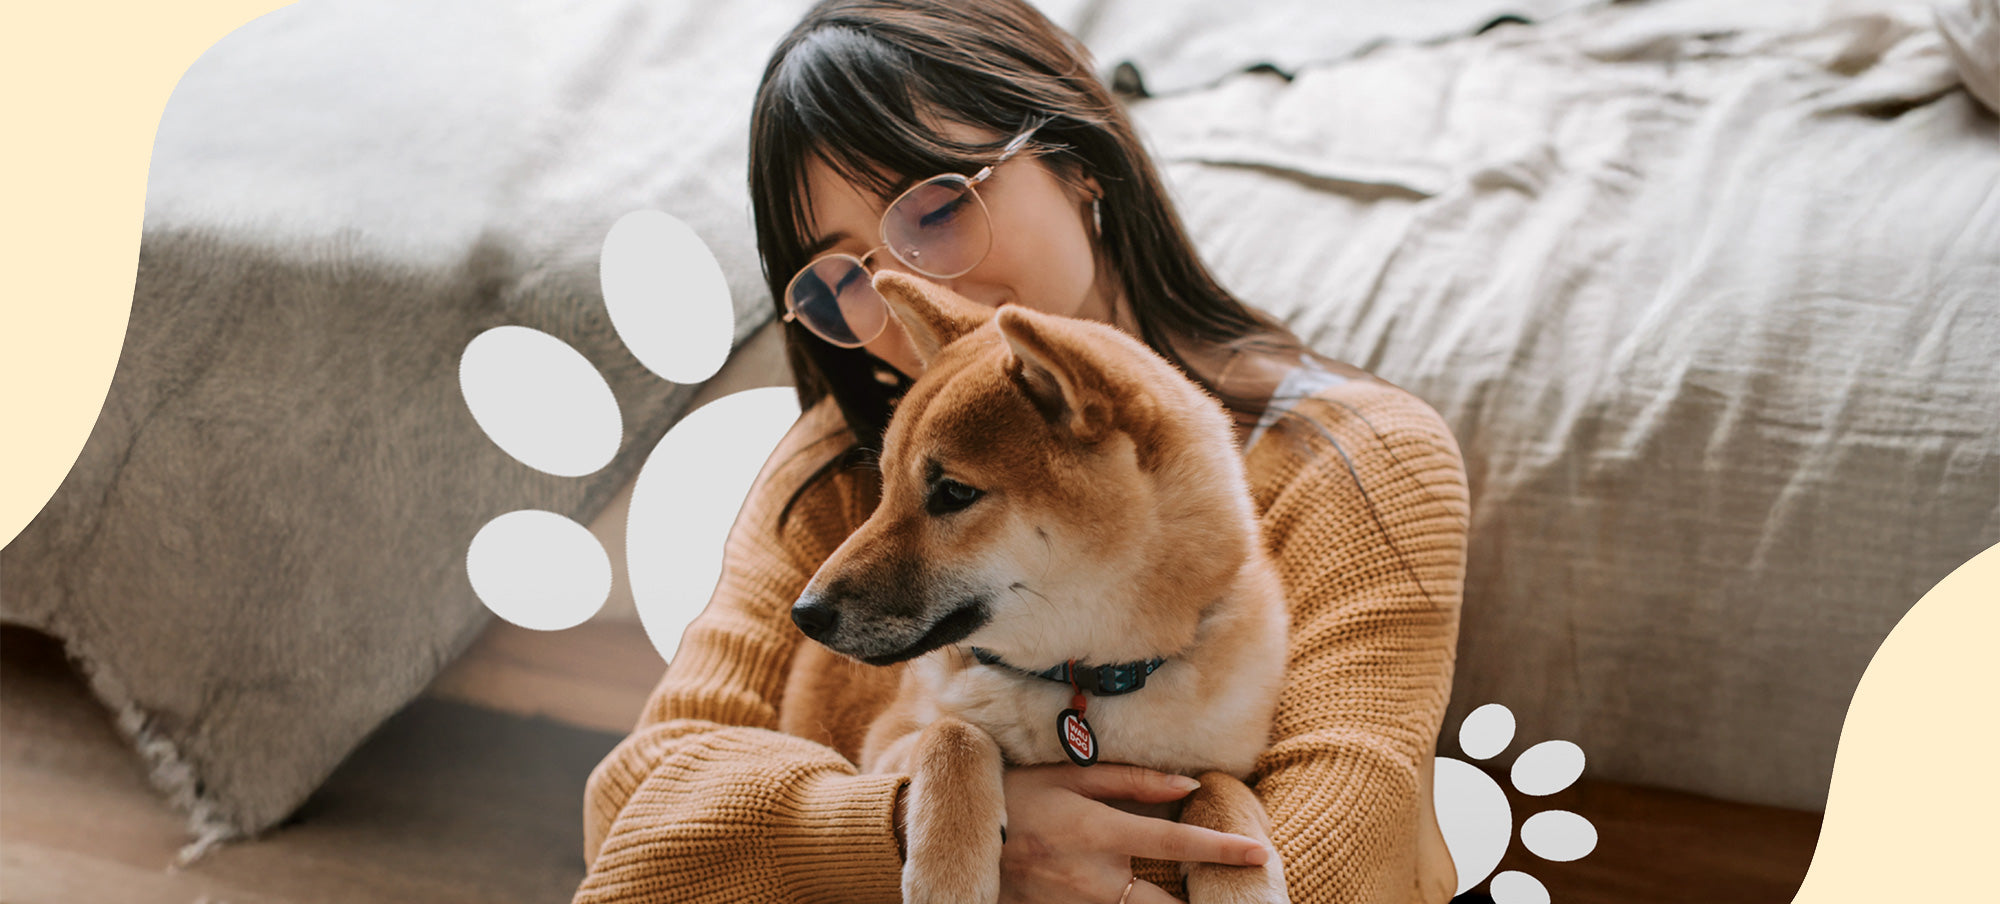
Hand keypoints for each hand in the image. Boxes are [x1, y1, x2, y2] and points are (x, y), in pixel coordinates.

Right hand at [997, 763, 1269, 903]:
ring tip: (1183, 893)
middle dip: (1195, 902)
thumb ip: (1131, 782)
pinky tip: (1127, 891)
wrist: (956, 840)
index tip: (1260, 853)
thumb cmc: (1015, 798)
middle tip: (1221, 893)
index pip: (1176, 841)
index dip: (1221, 849)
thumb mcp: (1070, 777)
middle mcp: (1093, 877)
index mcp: (1100, 832)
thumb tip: (1187, 785)